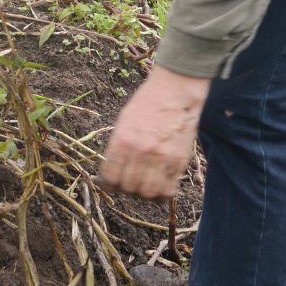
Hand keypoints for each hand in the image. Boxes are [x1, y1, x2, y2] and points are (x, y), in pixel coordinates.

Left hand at [97, 65, 209, 199]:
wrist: (175, 92)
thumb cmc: (147, 103)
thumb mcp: (124, 121)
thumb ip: (118, 146)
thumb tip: (111, 171)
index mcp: (122, 140)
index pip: (110, 176)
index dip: (107, 183)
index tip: (108, 181)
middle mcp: (140, 152)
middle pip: (128, 187)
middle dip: (124, 188)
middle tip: (127, 182)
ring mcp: (161, 158)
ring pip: (147, 193)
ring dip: (143, 193)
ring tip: (143, 185)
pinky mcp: (179, 162)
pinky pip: (168, 190)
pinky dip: (161, 194)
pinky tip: (158, 187)